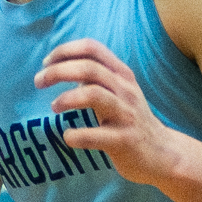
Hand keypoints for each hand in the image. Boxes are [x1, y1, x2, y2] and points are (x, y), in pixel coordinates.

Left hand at [37, 40, 180, 186]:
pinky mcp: (125, 140)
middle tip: (38, 81)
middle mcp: (125, 90)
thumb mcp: (119, 91)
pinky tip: (68, 137)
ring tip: (54, 107)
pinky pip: (96, 135)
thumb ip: (96, 77)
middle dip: (58, 72)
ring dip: (67, 98)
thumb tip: (64, 65)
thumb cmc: (131, 120)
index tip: (46, 63)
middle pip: (88, 68)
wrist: (163, 153)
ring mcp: (126, 115)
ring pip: (94, 95)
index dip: (65, 51)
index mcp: (121, 74)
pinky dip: (77, 135)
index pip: (92, 48)